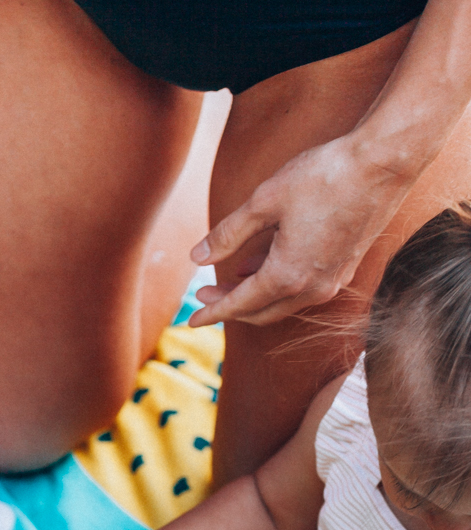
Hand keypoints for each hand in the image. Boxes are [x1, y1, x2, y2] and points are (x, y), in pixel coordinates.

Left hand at [188, 133, 412, 327]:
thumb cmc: (324, 176)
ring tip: (230, 279)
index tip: (191, 321)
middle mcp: (310, 289)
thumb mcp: (264, 201)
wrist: (383, 163)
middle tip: (205, 296)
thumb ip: (228, 234)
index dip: (212, 313)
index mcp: (287, 276)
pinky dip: (278, 284)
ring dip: (254, 296)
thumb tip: (197, 257)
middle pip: (260, 312)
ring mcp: (331, 282)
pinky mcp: (344, 268)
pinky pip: (302, 289)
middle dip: (230, 307)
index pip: (239, 306)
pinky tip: (263, 265)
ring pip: (282, 303)